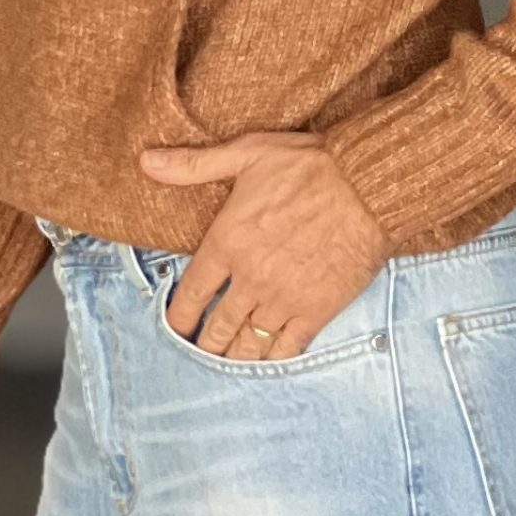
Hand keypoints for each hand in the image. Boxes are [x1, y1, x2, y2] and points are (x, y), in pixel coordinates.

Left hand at [140, 131, 387, 358]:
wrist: (369, 184)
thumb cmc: (311, 166)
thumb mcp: (248, 153)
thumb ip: (194, 164)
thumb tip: (147, 161)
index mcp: (228, 243)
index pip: (191, 293)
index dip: (178, 317)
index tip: (175, 328)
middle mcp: (251, 278)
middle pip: (218, 326)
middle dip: (206, 343)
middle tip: (201, 351)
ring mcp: (283, 298)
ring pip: (249, 342)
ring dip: (235, 356)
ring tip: (227, 363)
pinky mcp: (316, 310)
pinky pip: (288, 348)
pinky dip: (274, 358)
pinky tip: (267, 360)